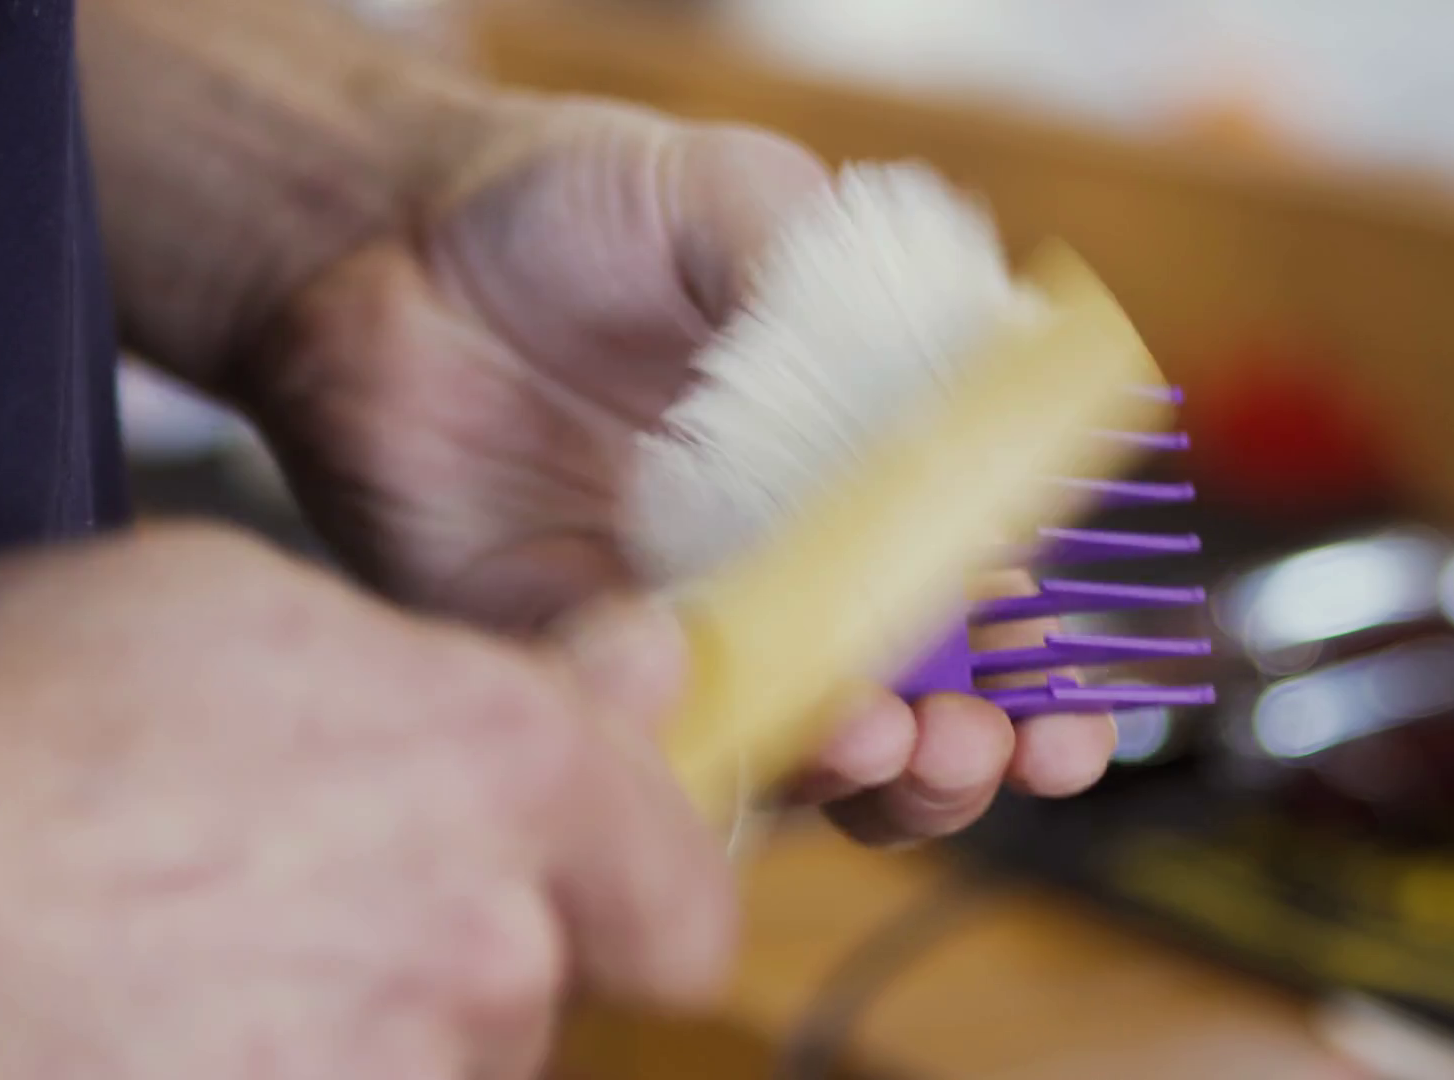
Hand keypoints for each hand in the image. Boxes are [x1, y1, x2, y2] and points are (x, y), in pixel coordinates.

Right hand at [0, 525, 729, 1077]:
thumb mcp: (221, 612)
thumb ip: (478, 664)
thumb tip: (641, 671)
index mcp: (497, 770)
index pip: (682, 887)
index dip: (629, 885)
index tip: (590, 881)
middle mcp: (484, 946)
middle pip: (542, 984)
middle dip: (459, 949)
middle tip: (311, 905)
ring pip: (441, 1066)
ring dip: (354, 1030)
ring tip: (194, 972)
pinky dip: (278, 1077)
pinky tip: (166, 1037)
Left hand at [239, 95, 1116, 843]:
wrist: (380, 246)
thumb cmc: (569, 206)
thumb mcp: (733, 197)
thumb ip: (846, 280)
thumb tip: (979, 357)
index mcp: (861, 469)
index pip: (985, 595)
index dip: (1045, 669)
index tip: (1073, 708)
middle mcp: (790, 565)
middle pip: (917, 706)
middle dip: (975, 756)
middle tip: (983, 744)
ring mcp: (692, 627)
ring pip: (806, 757)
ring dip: (874, 782)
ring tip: (886, 742)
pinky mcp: (586, 664)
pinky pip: (664, 754)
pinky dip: (723, 771)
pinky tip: (750, 732)